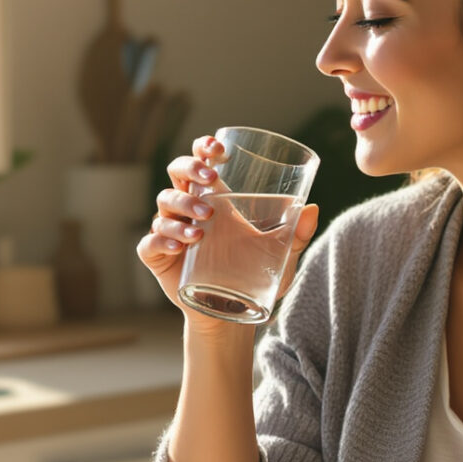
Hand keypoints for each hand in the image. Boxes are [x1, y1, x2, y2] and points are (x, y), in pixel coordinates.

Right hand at [136, 134, 321, 329]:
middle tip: (211, 179)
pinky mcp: (157, 257)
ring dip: (183, 207)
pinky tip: (181, 246)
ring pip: (164, 205)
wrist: (231, 314)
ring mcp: (169, 231)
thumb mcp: (280, 255)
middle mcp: (187, 208)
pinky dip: (162, 240)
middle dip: (189, 168)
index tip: (217, 147)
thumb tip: (313, 209)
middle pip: (175, 172)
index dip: (202, 148)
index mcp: (213, 197)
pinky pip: (149, 243)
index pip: (200, 161)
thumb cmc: (252, 276)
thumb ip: (297, 234)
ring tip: (203, 228)